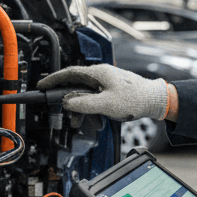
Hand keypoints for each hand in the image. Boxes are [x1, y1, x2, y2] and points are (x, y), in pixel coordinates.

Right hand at [37, 64, 168, 121]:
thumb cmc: (134, 99)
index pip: (69, 73)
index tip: (42, 85)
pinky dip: (91, 109)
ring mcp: (106, 82)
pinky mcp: (111, 89)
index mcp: (97, 73)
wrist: (154, 100)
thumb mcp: (105, 104)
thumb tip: (66, 102)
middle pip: (76, 86)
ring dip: (81, 109)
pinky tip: (95, 120)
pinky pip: (94, 98)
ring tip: (80, 122)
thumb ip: (83, 104)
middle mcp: (100, 75)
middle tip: (65, 114)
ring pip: (85, 94)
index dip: (53, 79)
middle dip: (69, 102)